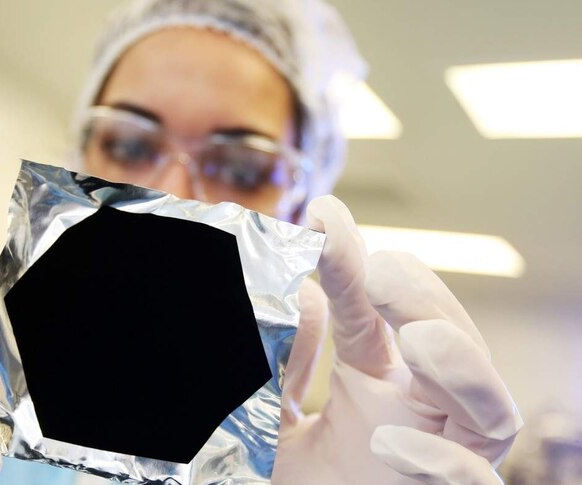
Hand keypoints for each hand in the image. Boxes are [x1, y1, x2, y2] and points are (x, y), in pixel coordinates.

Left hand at [273, 196, 522, 483]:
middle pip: (452, 342)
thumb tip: (307, 297)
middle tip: (381, 271)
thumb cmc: (300, 484)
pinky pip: (471, 482)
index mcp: (379, 384)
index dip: (353, 266)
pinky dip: (445, 462)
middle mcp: (422, 412)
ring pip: (489, 406)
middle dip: (426, 299)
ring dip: (461, 364)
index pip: (373, 316)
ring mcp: (444, 457)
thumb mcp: (269, 423)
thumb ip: (283, 368)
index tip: (326, 215)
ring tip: (415, 339)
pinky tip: (391, 441)